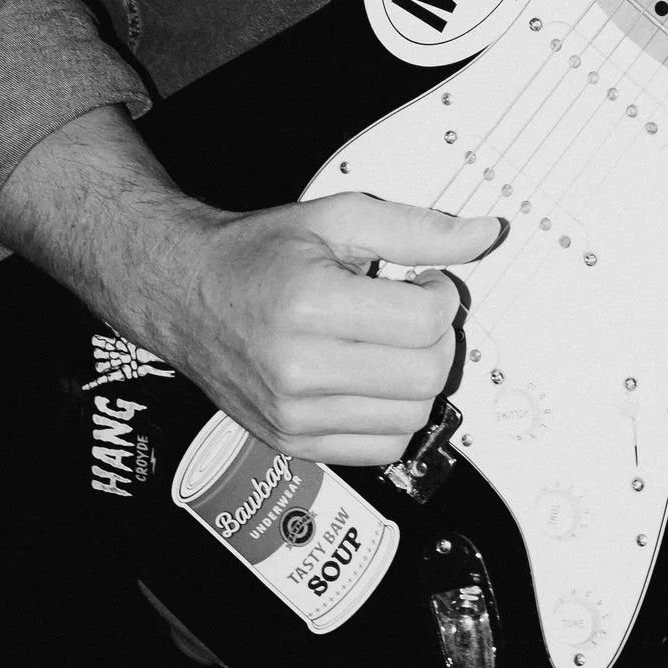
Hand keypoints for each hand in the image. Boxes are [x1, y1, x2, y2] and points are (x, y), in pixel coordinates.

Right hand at [170, 191, 505, 465]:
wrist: (183, 294)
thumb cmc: (256, 256)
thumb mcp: (336, 218)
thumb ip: (415, 227)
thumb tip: (483, 235)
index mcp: (310, 306)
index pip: (425, 322)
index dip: (441, 295)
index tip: (425, 282)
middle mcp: (298, 369)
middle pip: (426, 375)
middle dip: (435, 339)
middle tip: (411, 313)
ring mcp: (293, 415)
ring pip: (411, 418)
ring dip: (417, 379)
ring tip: (389, 346)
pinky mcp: (293, 442)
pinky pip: (381, 449)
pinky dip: (393, 416)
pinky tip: (374, 380)